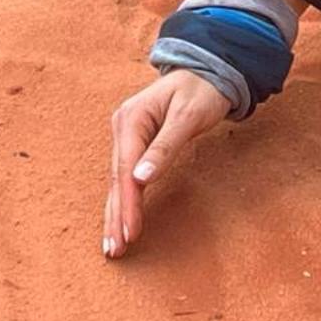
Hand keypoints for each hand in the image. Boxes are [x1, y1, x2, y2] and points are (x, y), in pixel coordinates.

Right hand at [103, 69, 230, 259]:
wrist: (207, 71)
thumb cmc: (201, 91)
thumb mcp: (188, 117)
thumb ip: (165, 147)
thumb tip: (141, 178)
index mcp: (131, 118)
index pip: (125, 169)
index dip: (128, 203)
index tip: (130, 232)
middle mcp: (123, 127)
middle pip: (116, 179)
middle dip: (115, 216)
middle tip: (114, 249)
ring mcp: (126, 136)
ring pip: (118, 182)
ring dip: (115, 213)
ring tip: (112, 246)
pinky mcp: (134, 144)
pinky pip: (126, 177)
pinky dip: (123, 201)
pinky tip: (119, 222)